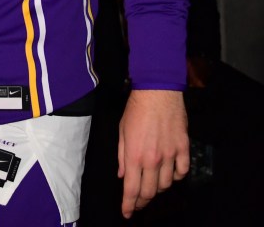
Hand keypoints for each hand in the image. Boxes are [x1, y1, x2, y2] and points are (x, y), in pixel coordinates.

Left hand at [117, 89, 189, 217]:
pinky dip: (177, 176)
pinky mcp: (183, 148)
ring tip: (152, 185)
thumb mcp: (121, 132)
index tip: (127, 212)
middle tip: (138, 204)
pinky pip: (183, 171)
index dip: (129, 204)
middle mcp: (154, 160)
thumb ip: (122, 156)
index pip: (132, 189)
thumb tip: (123, 175)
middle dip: (142, 201)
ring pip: (167, 184)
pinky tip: (171, 174)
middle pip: (150, 191)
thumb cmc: (135, 110)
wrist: (157, 92)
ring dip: (158, 188)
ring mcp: (170, 155)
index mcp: (135, 156)